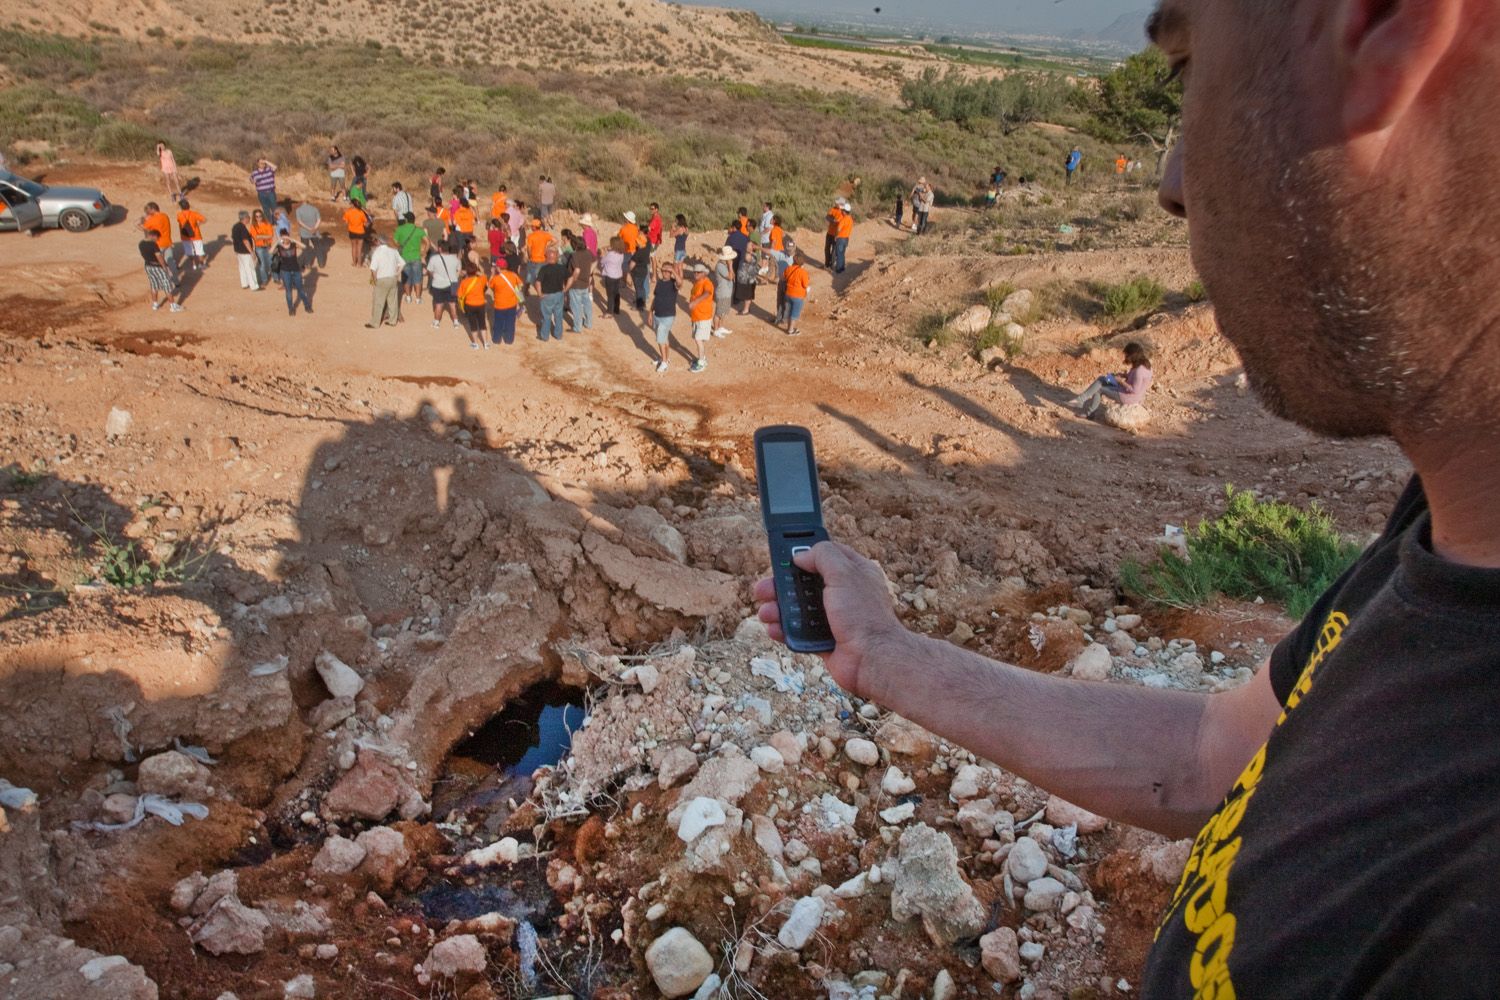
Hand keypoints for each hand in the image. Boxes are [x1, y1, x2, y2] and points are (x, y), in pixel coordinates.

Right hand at [753, 541, 909, 699]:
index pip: (827, 554)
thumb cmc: (863, 615)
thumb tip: (801, 556)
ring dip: (778, 609)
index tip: (784, 556)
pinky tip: (774, 629)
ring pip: (798, 608)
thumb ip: (822, 556)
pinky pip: (799, 632)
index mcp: (853, 572)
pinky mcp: (824, 639)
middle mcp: (843, 593)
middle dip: (781, 585)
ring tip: (766, 613)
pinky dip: (784, 630)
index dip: (805, 553)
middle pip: (805, 582)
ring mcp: (833, 617)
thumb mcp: (844, 573)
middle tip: (763, 589)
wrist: (872, 659)